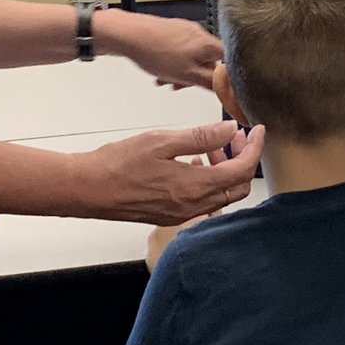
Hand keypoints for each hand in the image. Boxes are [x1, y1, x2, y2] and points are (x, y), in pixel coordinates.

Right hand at [81, 119, 263, 224]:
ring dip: (225, 170)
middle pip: (238, 188)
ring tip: (212, 147)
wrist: (87, 189)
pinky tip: (194, 163)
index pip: (242, 171)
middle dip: (243, 160)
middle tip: (235, 137)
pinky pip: (203, 201)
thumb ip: (200, 136)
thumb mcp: (162, 140)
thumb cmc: (119, 163)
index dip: (254, 149)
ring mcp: (182, 214)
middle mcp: (193, 206)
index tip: (256, 130)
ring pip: (221, 195)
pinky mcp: (170, 215)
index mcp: (195, 186)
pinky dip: (209, 181)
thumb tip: (230, 129)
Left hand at [95, 10, 221, 89]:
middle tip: (182, 85)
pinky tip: (161, 70)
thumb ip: (211, 82)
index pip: (230, 63)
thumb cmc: (154, 51)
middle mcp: (200, 34)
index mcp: (209, 44)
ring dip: (182, 72)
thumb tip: (229, 89)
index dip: (224, 79)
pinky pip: (180, 50)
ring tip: (166, 80)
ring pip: (193, 57)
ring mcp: (186, 30)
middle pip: (209, 61)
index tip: (216, 89)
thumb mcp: (187, 75)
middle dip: (196, 76)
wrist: (129, 34)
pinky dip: (174, 63)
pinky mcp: (172, 30)